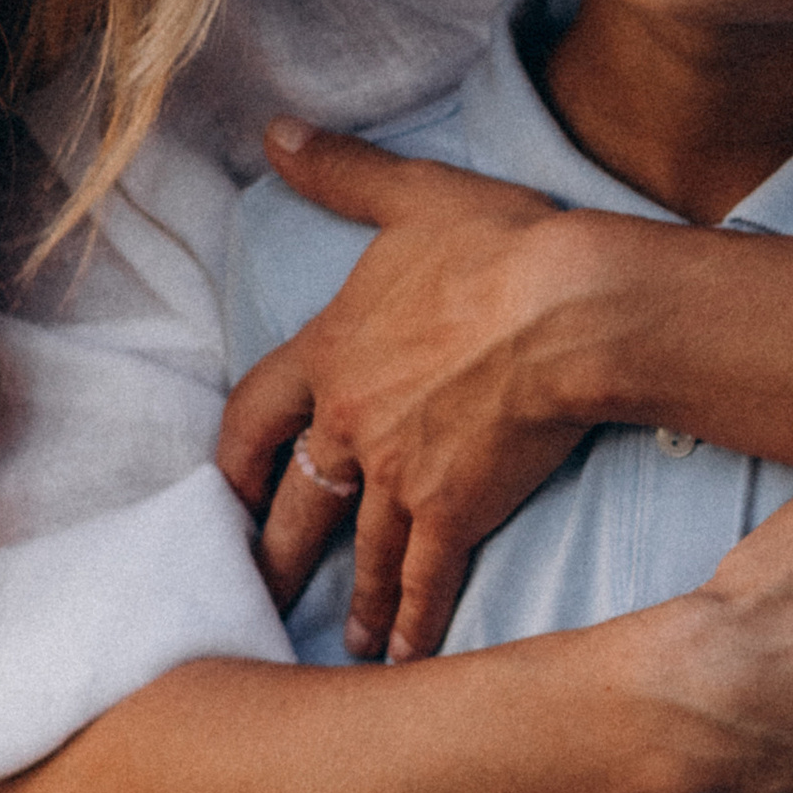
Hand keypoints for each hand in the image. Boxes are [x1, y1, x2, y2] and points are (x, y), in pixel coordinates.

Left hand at [219, 129, 600, 665]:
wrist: (567, 306)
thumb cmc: (498, 246)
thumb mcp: (413, 195)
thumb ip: (342, 171)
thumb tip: (277, 132)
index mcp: (330, 352)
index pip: (256, 415)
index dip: (237, 459)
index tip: (225, 494)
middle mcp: (350, 423)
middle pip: (294, 502)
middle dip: (276, 551)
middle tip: (255, 593)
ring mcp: (399, 473)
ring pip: (359, 549)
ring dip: (350, 598)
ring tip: (344, 641)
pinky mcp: (455, 509)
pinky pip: (424, 578)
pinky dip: (413, 621)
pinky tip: (405, 660)